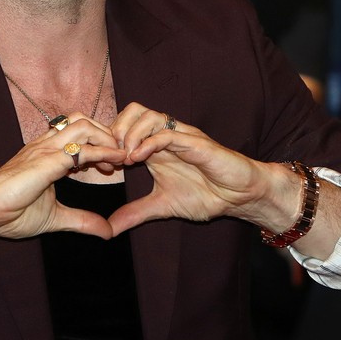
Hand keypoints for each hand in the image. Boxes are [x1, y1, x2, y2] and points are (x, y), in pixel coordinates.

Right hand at [0, 113, 127, 241]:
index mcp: (45, 154)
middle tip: (120, 157)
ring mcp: (46, 149)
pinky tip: (115, 162)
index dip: (99, 145)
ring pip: (84, 126)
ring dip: (107, 139)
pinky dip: (103, 153)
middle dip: (106, 135)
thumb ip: (81, 220)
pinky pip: (81, 150)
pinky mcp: (48, 160)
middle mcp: (46, 145)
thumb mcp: (55, 218)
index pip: (78, 135)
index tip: (112, 165)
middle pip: (84, 121)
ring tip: (119, 157)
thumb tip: (106, 231)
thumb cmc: (10, 213)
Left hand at [107, 103, 279, 234]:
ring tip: (124, 158)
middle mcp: (166, 136)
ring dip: (130, 134)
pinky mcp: (196, 143)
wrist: (240, 197)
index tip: (100, 163)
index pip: (125, 125)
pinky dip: (148, 142)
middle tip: (111, 156)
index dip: (109, 140)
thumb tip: (109, 229)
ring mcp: (181, 137)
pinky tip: (138, 158)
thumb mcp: (162, 206)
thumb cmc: (207, 195)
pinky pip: (168, 133)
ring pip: (149, 115)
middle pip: (133, 110)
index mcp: (156, 147)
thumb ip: (136, 213)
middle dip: (116, 129)